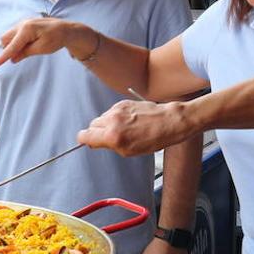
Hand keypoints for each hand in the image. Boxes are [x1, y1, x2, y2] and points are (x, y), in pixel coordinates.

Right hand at [0, 18, 89, 66]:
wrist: (66, 30)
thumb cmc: (56, 39)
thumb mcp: (41, 49)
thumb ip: (25, 53)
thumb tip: (12, 59)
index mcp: (27, 30)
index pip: (11, 46)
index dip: (2, 57)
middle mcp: (22, 24)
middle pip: (5, 39)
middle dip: (9, 49)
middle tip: (21, 55)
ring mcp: (23, 23)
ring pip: (9, 37)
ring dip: (14, 45)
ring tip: (30, 48)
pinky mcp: (25, 24)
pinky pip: (15, 34)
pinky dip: (18, 41)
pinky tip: (30, 44)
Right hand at [78, 100, 195, 156]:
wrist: (169, 122)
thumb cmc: (153, 139)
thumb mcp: (129, 151)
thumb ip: (109, 145)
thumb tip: (95, 142)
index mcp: (112, 136)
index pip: (84, 135)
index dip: (85, 140)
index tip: (90, 142)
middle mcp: (112, 121)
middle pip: (92, 125)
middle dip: (97, 132)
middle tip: (110, 137)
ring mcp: (117, 110)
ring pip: (102, 117)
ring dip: (107, 124)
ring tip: (123, 129)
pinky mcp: (123, 102)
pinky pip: (112, 111)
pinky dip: (116, 116)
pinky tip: (129, 121)